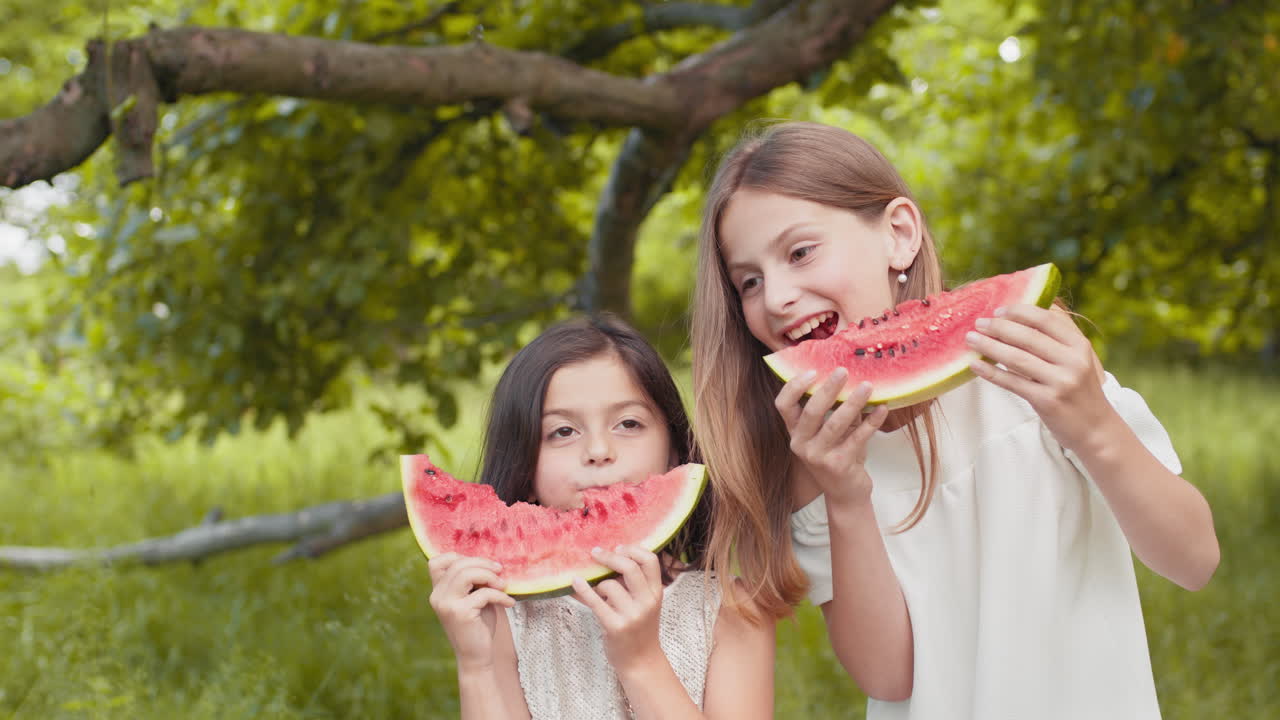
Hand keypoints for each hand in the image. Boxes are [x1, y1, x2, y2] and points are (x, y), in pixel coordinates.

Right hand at [428, 553, 514, 671]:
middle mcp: (437, 596)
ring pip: (466, 573)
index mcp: (438, 591)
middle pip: (457, 564)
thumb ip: (474, 580)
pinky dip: (500, 595)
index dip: (459, 556)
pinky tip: (509, 603)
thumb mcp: (474, 597)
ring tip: (503, 586)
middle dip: (483, 564)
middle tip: (500, 571)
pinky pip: (484, 593)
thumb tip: (489, 561)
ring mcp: (446, 604)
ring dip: (490, 576)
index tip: (481, 565)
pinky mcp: (460, 613)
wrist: (477, 657)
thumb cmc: (478, 625)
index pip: (437, 561)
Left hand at [571, 545, 664, 675]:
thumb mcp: (647, 604)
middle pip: (630, 568)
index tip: (619, 547)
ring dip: (598, 583)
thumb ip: (636, 584)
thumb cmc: (639, 629)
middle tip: (596, 552)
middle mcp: (647, 602)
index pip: (650, 560)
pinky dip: (583, 589)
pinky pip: (595, 602)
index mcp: (656, 593)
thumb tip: (609, 557)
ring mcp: (632, 615)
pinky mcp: (615, 627)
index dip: (634, 549)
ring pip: (610, 585)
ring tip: (598, 591)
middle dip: (610, 556)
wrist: (641, 661)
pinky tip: (575, 581)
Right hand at [775, 368, 889, 504]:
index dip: (794, 386)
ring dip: (853, 402)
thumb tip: (849, 377)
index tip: (813, 370)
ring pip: (835, 423)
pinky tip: (882, 409)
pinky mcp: (838, 465)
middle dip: (828, 388)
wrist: (845, 493)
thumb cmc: (837, 455)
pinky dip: (871, 422)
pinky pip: (857, 438)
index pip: (783, 405)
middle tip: (843, 371)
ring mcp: (818, 456)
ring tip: (868, 386)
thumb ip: (832, 409)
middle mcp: (801, 444)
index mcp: (795, 431)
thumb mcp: (828, 432)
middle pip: (811, 411)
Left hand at [965, 303, 1110, 452]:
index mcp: (1080, 345)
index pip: (1046, 319)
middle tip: (978, 322)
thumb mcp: (1078, 360)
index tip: (998, 310)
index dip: (1019, 312)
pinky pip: (1013, 382)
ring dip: (989, 346)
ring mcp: (1061, 381)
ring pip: (1017, 358)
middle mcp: (1073, 361)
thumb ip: (1056, 339)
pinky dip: (991, 372)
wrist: (1096, 429)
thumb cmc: (1079, 390)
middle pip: (1028, 337)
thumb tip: (1021, 315)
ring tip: (971, 339)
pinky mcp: (1047, 401)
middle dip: (999, 327)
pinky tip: (975, 365)